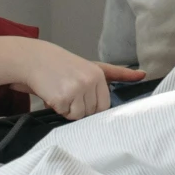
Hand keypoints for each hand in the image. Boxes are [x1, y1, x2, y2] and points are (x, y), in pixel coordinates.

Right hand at [0, 36, 142, 118]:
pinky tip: (51, 94)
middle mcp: (90, 81)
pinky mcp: (64, 97)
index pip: (104, 104)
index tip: (87, 104)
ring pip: (79, 116)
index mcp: (98, 73)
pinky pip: (65, 114)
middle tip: (67, 93)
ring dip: (68, 109)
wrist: (32, 59)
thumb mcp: (89, 66)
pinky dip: (57, 108)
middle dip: (79, 108)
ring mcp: (77, 89)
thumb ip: (114, 73)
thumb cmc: (60, 65)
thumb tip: (142, 74)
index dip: (93, 106)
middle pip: (93, 112)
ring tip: (59, 92)